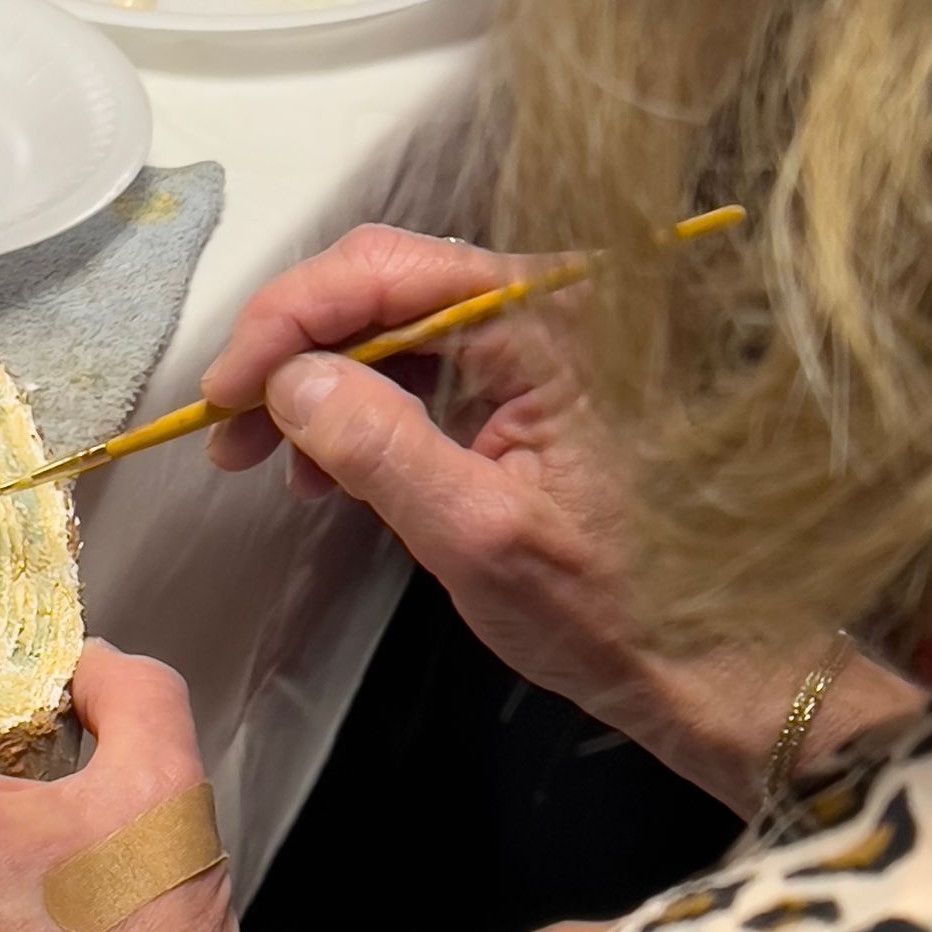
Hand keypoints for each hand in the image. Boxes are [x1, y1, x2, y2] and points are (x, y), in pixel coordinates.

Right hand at [200, 225, 925, 809]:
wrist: (706, 662)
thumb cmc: (616, 608)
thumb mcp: (479, 535)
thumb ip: (381, 448)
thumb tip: (292, 380)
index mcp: (553, 319)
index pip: (389, 270)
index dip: (288, 319)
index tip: (225, 391)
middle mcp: (547, 307)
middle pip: (382, 284)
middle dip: (293, 349)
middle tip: (228, 425)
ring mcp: (535, 343)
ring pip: (390, 325)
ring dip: (315, 381)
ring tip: (262, 458)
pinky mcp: (523, 384)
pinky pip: (419, 367)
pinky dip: (357, 408)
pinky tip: (322, 469)